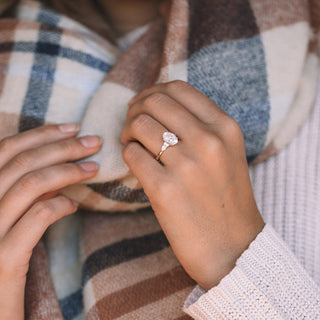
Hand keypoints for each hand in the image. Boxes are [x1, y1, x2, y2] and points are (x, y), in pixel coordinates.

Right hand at [0, 124, 100, 319]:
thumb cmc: (2, 264)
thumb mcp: (9, 222)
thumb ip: (26, 196)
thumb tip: (54, 172)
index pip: (5, 150)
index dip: (40, 135)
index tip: (72, 127)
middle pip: (20, 162)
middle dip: (61, 146)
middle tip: (93, 142)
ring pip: (28, 185)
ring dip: (66, 171)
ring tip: (93, 168)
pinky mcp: (2, 261)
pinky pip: (35, 220)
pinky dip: (58, 206)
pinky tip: (74, 205)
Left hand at [121, 81, 264, 290]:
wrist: (233, 247)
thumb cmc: (225, 199)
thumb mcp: (226, 153)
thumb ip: (199, 125)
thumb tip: (157, 103)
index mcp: (225, 128)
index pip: (177, 88)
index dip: (153, 92)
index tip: (143, 106)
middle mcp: (209, 141)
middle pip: (154, 101)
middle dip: (135, 109)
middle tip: (132, 126)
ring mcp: (187, 165)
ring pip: (139, 124)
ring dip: (127, 131)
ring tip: (132, 144)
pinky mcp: (165, 189)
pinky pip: (132, 154)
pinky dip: (128, 154)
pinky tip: (136, 164)